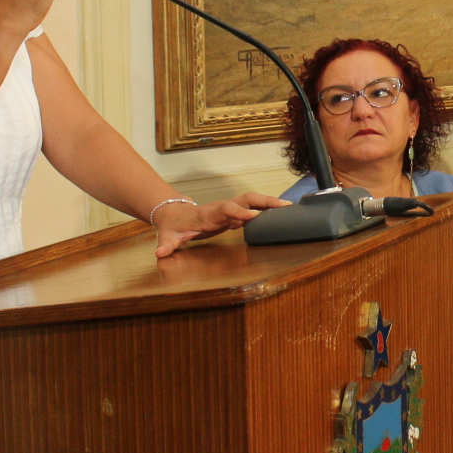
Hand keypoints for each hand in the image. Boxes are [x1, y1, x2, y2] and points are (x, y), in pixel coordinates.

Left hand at [151, 191, 289, 256]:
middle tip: (284, 206)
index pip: (225, 209)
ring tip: (291, 208)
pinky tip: (283, 213)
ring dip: (271, 203)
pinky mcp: (235, 214)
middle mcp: (222, 208)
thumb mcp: (168, 237)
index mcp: (208, 214)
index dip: (238, 212)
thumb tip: (160, 253)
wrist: (174, 215)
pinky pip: (254, 208)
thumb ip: (167, 245)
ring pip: (253, 201)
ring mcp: (230, 209)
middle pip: (246, 199)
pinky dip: (268, 209)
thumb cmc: (174, 227)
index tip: (252, 216)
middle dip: (264, 201)